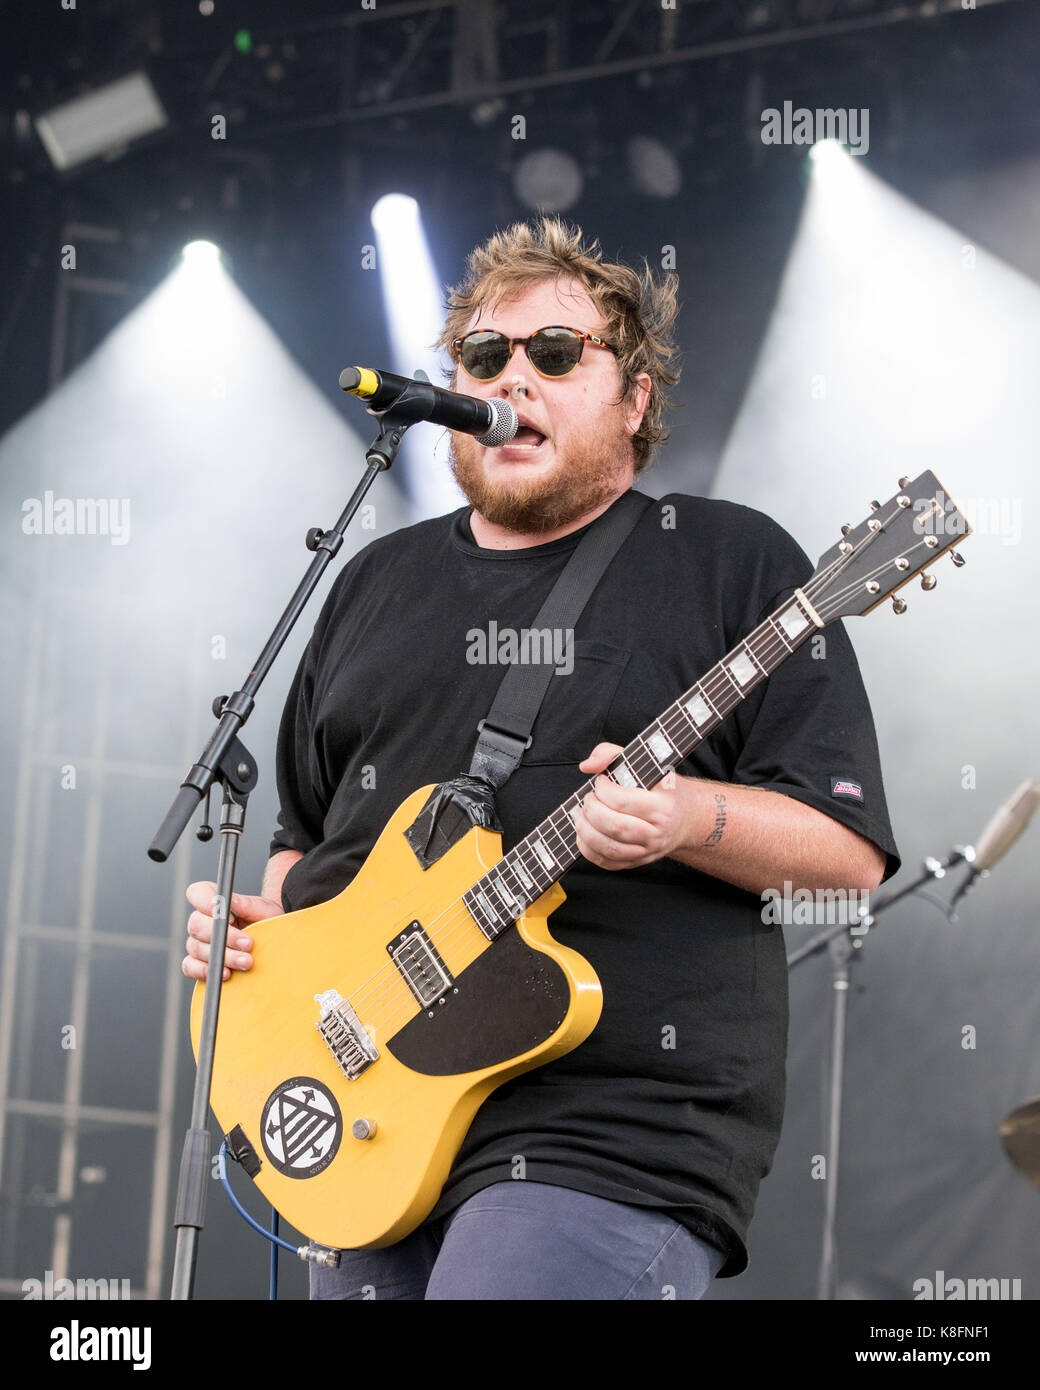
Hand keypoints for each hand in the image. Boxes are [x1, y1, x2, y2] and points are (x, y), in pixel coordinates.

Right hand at [181, 882, 282, 982]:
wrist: (273, 943)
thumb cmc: (266, 922)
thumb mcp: (264, 910)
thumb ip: (247, 904)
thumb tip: (230, 901)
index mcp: (214, 902)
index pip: (197, 893)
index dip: (205, 901)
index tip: (226, 913)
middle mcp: (201, 921)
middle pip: (196, 924)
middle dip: (225, 936)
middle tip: (248, 944)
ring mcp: (197, 942)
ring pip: (197, 948)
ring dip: (224, 956)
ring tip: (247, 962)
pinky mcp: (197, 963)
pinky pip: (190, 967)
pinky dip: (205, 971)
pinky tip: (226, 973)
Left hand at [574, 742, 693, 870]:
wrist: (686, 818)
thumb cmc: (662, 789)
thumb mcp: (646, 764)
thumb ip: (611, 754)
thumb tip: (587, 766)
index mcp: (662, 807)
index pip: (623, 802)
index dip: (603, 790)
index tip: (601, 781)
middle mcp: (657, 833)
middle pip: (615, 827)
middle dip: (591, 811)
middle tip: (588, 799)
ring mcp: (647, 852)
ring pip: (609, 848)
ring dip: (585, 830)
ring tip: (581, 814)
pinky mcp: (636, 863)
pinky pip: (607, 862)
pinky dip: (588, 849)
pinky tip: (584, 833)